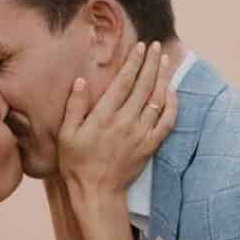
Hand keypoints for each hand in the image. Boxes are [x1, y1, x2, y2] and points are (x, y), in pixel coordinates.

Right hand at [56, 40, 175, 199]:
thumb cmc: (77, 163)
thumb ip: (74, 106)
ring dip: (162, 78)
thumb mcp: (67, 134)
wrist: (97, 193)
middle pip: (144, 86)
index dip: (134, 62)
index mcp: (104, 116)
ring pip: (157, 100)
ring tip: (165, 60)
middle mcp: (125, 122)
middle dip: (151, 63)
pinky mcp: (150, 146)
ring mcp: (140, 134)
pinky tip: (172, 92)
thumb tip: (82, 81)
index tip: (141, 47)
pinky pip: (167, 122)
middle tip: (157, 46)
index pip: (123, 82)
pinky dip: (172, 105)